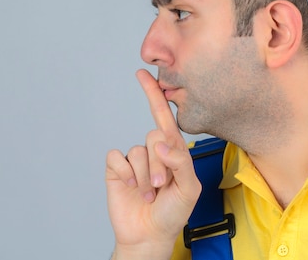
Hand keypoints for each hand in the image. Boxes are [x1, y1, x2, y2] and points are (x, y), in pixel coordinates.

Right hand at [105, 69, 200, 259]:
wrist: (149, 234)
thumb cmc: (173, 212)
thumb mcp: (190, 189)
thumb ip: (182, 163)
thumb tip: (162, 143)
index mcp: (173, 150)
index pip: (164, 117)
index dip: (155, 94)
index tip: (145, 74)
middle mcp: (153, 150)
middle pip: (154, 136)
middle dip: (160, 164)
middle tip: (162, 186)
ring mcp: (135, 159)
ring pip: (138, 152)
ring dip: (145, 177)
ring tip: (149, 194)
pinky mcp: (117, 168)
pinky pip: (118, 158)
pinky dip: (127, 174)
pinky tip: (132, 187)